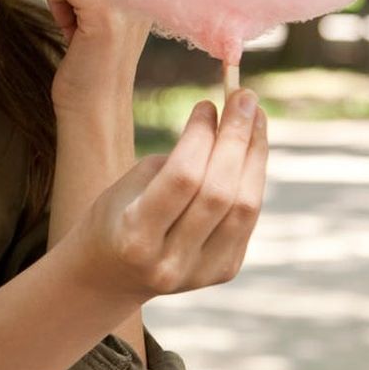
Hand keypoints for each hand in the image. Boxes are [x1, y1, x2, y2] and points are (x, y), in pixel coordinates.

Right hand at [66, 89, 268, 302]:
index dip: (201, 135)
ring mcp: (201, 272)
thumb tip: (228, 121)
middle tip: (244, 97)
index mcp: (136, 236)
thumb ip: (178, 161)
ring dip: (255, 155)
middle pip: (219, 192)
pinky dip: (251, 177)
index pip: (182, 177)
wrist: (112, 272)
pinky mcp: (223, 271)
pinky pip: (247, 217)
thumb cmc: (118, 212)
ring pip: (244, 207)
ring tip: (254, 117)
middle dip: (236, 138)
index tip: (208, 103)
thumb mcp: (131, 184)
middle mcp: (170, 261)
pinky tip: (250, 149)